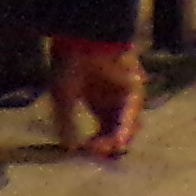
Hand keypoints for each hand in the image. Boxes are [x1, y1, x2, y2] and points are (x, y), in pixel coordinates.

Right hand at [46, 34, 144, 160]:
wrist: (79, 39)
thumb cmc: (67, 65)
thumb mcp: (62, 98)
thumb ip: (66, 124)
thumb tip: (69, 150)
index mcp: (98, 105)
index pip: (102, 133)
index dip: (96, 146)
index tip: (84, 154)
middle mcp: (115, 103)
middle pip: (118, 133)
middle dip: (110, 147)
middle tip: (99, 157)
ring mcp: (126, 97)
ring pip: (129, 126)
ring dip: (120, 140)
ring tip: (108, 150)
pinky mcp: (134, 89)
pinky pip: (132, 113)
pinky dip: (125, 127)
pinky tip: (116, 139)